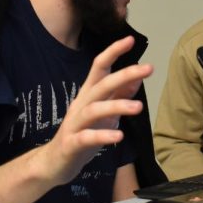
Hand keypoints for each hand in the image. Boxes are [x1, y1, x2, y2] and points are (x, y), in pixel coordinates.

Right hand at [44, 36, 151, 185]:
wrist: (54, 163)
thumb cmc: (83, 134)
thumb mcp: (105, 114)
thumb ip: (120, 96)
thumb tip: (137, 77)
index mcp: (89, 94)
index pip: (99, 67)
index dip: (113, 52)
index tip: (130, 39)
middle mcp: (81, 104)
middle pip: (101, 84)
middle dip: (124, 74)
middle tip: (148, 68)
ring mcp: (74, 124)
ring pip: (94, 109)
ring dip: (116, 105)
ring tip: (138, 107)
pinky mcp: (71, 144)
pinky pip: (86, 138)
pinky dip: (102, 136)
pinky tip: (118, 137)